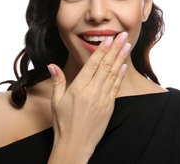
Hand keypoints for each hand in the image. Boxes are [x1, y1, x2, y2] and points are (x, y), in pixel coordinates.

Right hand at [47, 32, 130, 162]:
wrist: (75, 145)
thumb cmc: (63, 123)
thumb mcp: (56, 101)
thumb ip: (57, 81)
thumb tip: (52, 65)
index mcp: (79, 88)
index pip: (92, 64)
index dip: (101, 50)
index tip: (108, 39)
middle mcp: (93, 91)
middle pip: (106, 65)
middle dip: (115, 48)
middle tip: (123, 35)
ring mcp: (103, 99)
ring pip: (113, 74)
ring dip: (121, 58)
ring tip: (127, 46)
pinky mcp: (109, 106)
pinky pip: (116, 87)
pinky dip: (120, 75)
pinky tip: (124, 66)